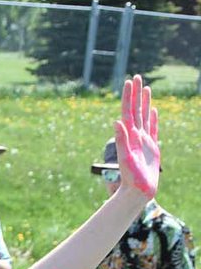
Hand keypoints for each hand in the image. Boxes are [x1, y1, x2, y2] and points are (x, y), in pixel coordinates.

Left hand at [115, 74, 158, 196]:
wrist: (137, 191)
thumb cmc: (131, 178)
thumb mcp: (125, 158)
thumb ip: (121, 141)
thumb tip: (116, 122)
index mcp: (128, 136)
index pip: (128, 111)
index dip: (128, 96)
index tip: (128, 81)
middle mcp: (135, 135)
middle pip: (135, 109)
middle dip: (135, 93)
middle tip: (136, 77)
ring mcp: (143, 140)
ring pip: (144, 116)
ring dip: (144, 102)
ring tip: (145, 88)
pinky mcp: (151, 146)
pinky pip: (152, 128)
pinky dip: (152, 118)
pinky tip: (152, 110)